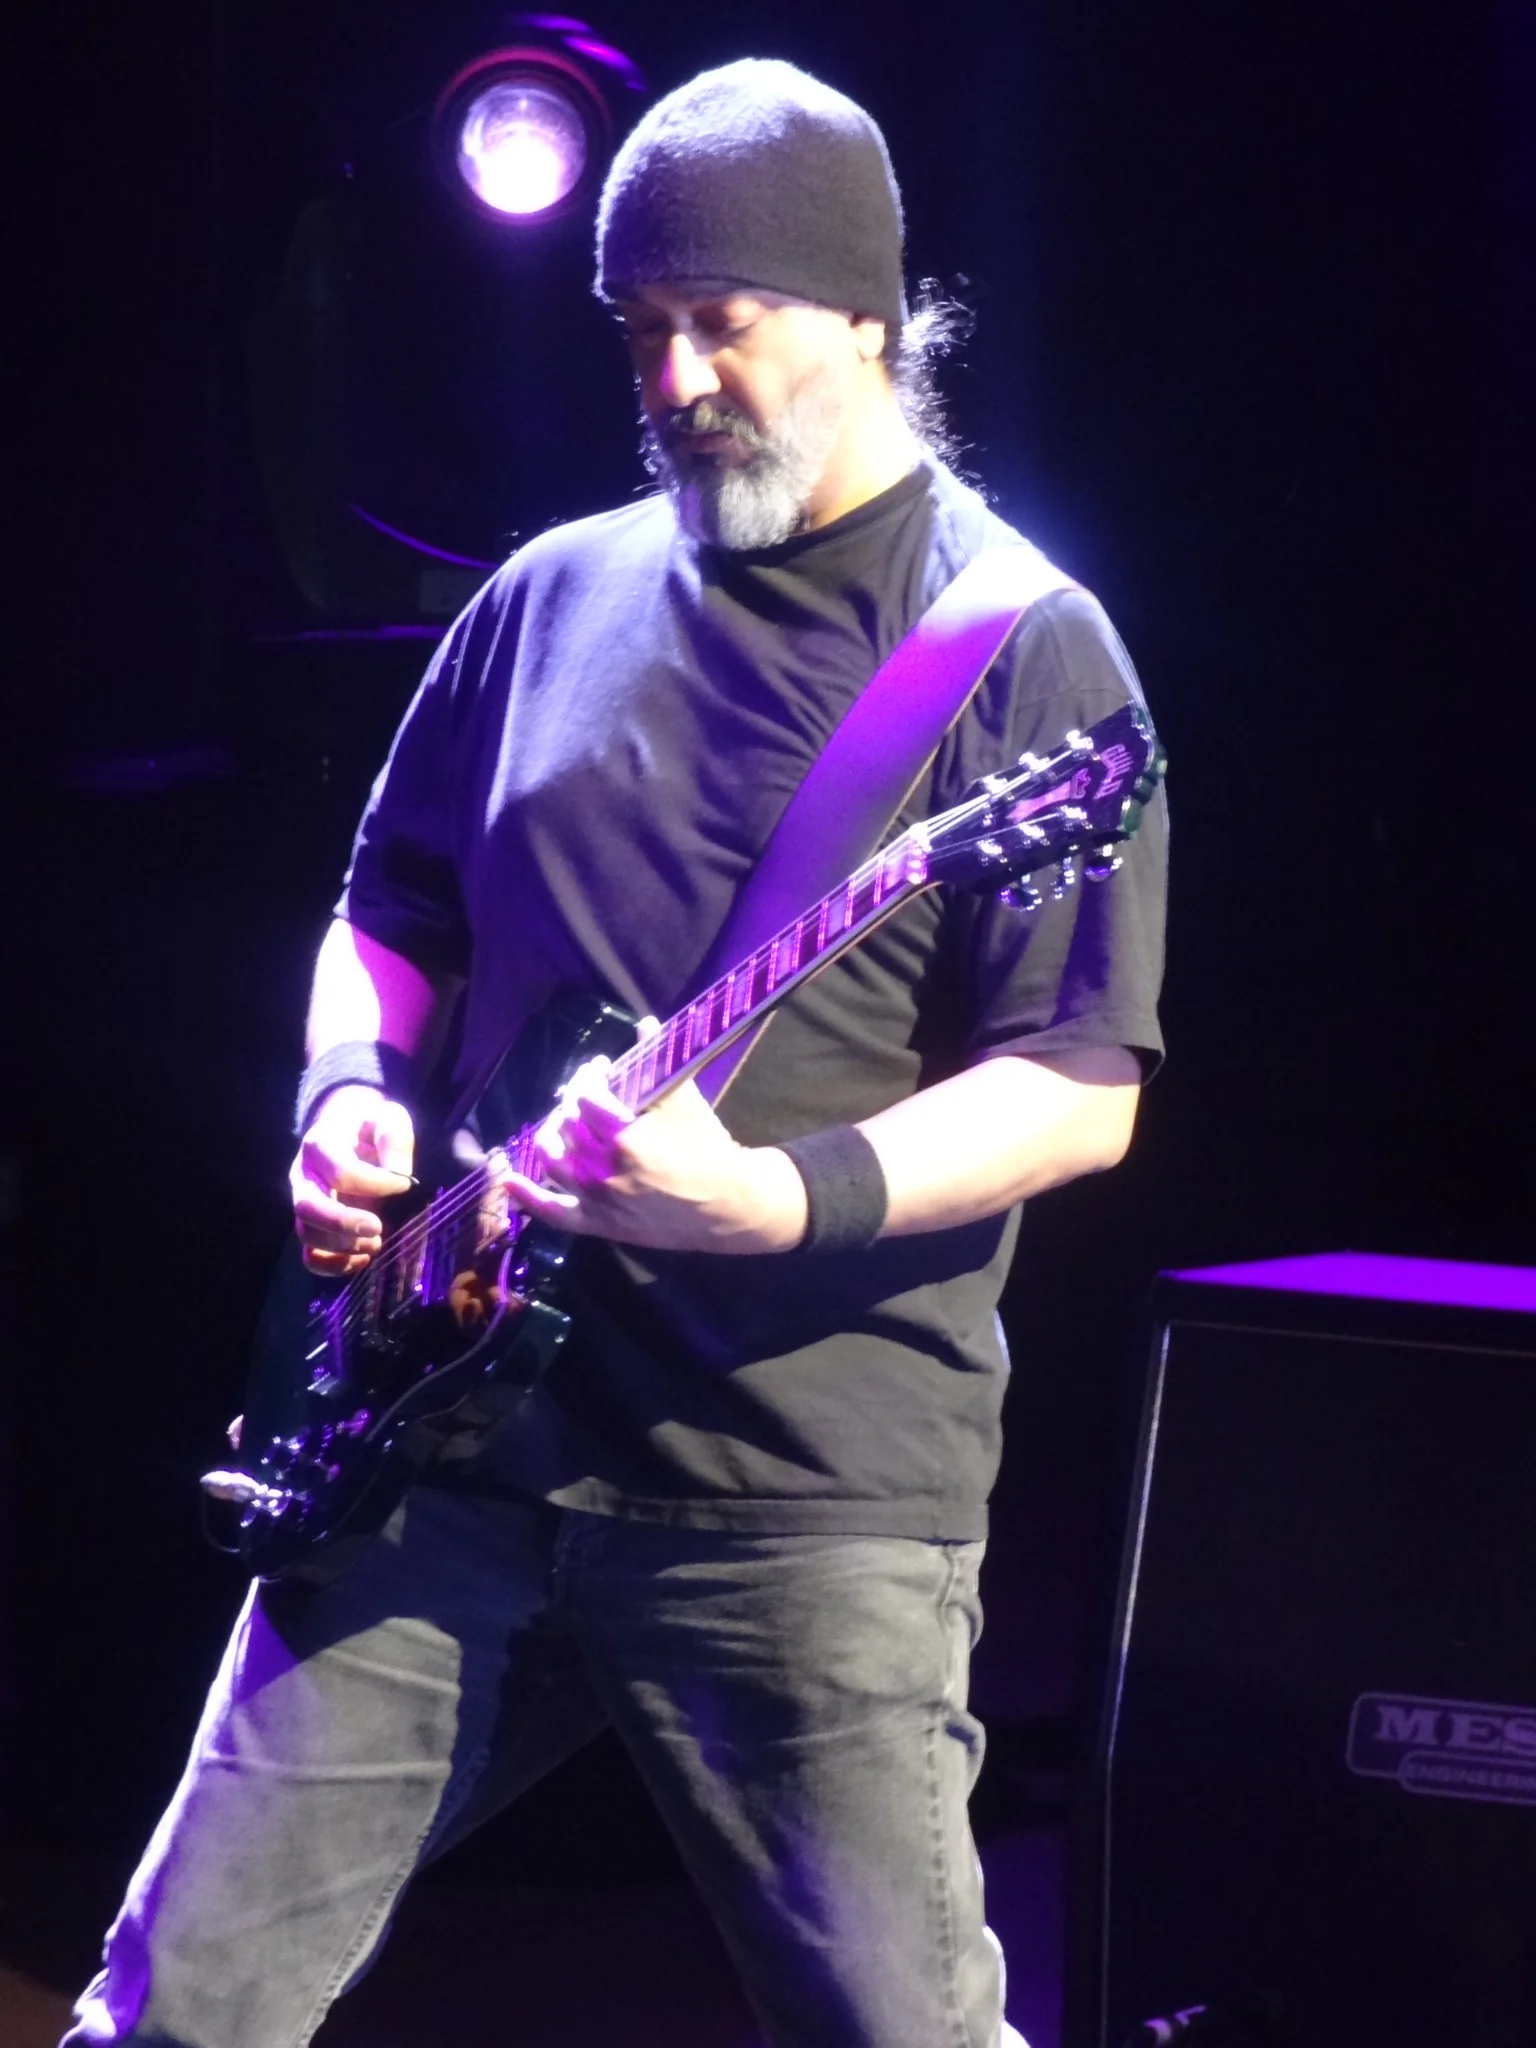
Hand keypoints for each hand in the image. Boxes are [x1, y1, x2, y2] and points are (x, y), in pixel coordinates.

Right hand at [289, 1085, 415, 1274]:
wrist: (349, 1129)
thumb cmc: (369, 1125)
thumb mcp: (388, 1117)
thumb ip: (394, 1138)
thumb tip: (398, 1173)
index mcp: (320, 1145)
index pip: (342, 1172)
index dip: (376, 1184)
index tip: (404, 1184)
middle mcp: (303, 1176)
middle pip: (308, 1208)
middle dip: (344, 1223)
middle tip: (378, 1228)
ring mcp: (303, 1202)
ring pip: (307, 1234)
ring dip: (343, 1246)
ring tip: (376, 1242)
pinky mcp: (312, 1225)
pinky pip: (310, 1255)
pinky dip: (334, 1266)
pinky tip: (363, 1258)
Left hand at [501, 1029, 807, 1254]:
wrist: (728, 1206)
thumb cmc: (708, 1149)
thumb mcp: (686, 1101)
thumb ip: (660, 1061)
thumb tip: (645, 1021)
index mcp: (626, 1137)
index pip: (587, 1099)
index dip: (587, 1078)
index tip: (598, 1069)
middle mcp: (605, 1170)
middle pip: (567, 1128)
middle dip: (571, 1104)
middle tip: (583, 1094)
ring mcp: (599, 1201)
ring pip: (554, 1163)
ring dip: (548, 1137)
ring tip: (557, 1123)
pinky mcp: (599, 1225)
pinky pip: (554, 1213)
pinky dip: (527, 1197)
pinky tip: (508, 1179)